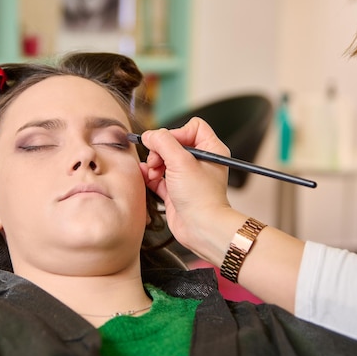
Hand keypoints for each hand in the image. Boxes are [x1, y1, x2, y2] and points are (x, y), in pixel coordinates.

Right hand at [139, 118, 242, 253]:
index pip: (193, 127)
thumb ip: (163, 142)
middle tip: (157, 161)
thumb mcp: (181, 161)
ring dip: (154, 163)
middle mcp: (201, 162)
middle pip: (174, 143)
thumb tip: (149, 135)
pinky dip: (150, 175)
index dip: (177, 133)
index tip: (168, 145)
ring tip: (153, 173)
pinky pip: (158, 176)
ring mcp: (188, 176)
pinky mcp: (176, 190)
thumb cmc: (201, 197)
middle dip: (161, 150)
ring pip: (164, 159)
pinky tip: (145, 176)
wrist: (200, 228)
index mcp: (211, 150)